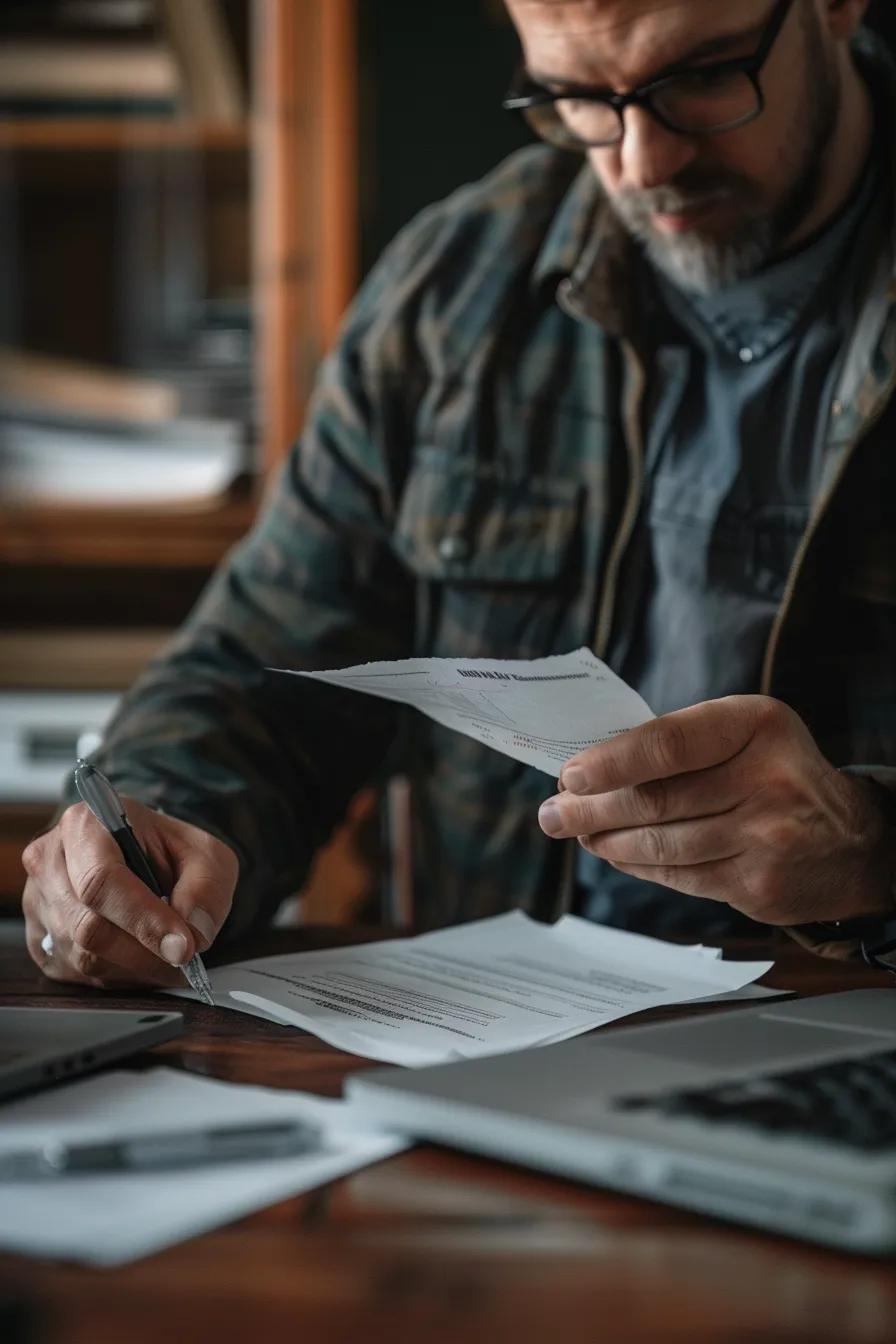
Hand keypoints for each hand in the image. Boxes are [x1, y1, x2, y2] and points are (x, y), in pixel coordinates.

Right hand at [22, 799, 238, 988]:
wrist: (144, 855)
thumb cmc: (169, 851)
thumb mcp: (205, 854)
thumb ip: (206, 888)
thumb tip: (192, 933)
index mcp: (86, 824)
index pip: (102, 881)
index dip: (144, 920)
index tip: (182, 947)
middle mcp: (49, 860)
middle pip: (88, 927)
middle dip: (145, 952)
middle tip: (184, 956)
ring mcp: (38, 901)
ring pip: (84, 957)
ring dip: (136, 967)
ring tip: (165, 951)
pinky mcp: (39, 937)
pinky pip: (77, 974)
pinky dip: (119, 976)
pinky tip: (139, 956)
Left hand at [538, 695, 894, 926]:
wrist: (851, 842)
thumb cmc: (775, 774)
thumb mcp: (742, 733)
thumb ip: (678, 743)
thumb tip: (591, 768)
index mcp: (756, 725)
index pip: (669, 744)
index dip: (611, 762)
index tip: (569, 776)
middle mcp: (765, 779)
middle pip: (656, 800)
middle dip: (591, 810)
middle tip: (553, 814)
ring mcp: (765, 837)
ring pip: (662, 844)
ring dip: (607, 842)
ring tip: (576, 834)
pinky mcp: (758, 884)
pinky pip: (679, 877)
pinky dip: (639, 866)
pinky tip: (615, 855)